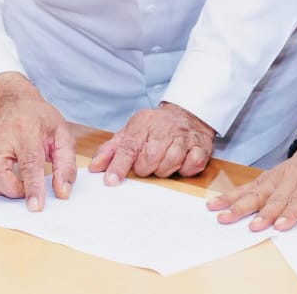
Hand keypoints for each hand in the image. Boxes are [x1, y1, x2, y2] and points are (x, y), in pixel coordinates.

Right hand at [0, 71, 75, 211]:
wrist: (16, 103)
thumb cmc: (41, 120)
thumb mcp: (63, 136)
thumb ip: (66, 164)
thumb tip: (62, 192)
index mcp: (27, 132)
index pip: (29, 163)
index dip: (32, 187)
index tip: (35, 206)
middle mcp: (1, 137)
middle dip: (11, 190)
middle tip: (25, 190)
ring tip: (12, 184)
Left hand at [89, 101, 215, 182]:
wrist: (187, 114)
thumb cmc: (155, 128)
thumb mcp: (130, 132)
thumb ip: (111, 149)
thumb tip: (95, 167)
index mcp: (143, 124)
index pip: (128, 147)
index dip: (119, 166)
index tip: (111, 181)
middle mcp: (165, 128)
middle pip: (150, 158)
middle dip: (145, 168)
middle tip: (147, 164)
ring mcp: (185, 137)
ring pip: (170, 163)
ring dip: (164, 169)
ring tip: (163, 161)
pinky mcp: (201, 146)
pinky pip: (192, 165)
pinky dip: (185, 169)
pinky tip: (181, 162)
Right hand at [206, 138, 296, 230]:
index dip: (290, 213)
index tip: (280, 227)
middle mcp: (290, 176)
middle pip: (275, 198)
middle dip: (263, 213)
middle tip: (252, 227)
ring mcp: (275, 176)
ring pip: (256, 192)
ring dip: (239, 205)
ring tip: (223, 217)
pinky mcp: (265, 178)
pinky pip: (246, 187)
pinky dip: (230, 196)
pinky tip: (215, 204)